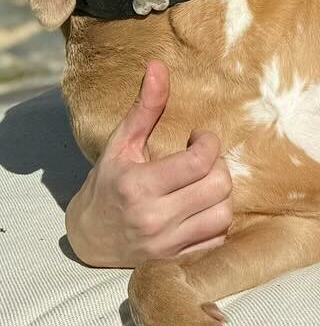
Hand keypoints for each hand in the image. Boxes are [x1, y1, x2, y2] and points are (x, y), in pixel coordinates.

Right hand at [65, 59, 233, 267]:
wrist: (89, 237)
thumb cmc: (108, 184)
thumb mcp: (121, 145)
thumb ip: (145, 107)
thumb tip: (158, 66)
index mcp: (139, 186)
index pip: (200, 161)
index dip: (208, 143)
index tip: (199, 138)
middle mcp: (154, 218)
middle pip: (219, 185)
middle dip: (217, 167)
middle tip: (202, 163)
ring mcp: (166, 244)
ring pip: (223, 213)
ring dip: (219, 195)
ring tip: (202, 186)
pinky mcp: (176, 259)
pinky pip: (218, 238)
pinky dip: (216, 222)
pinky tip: (200, 210)